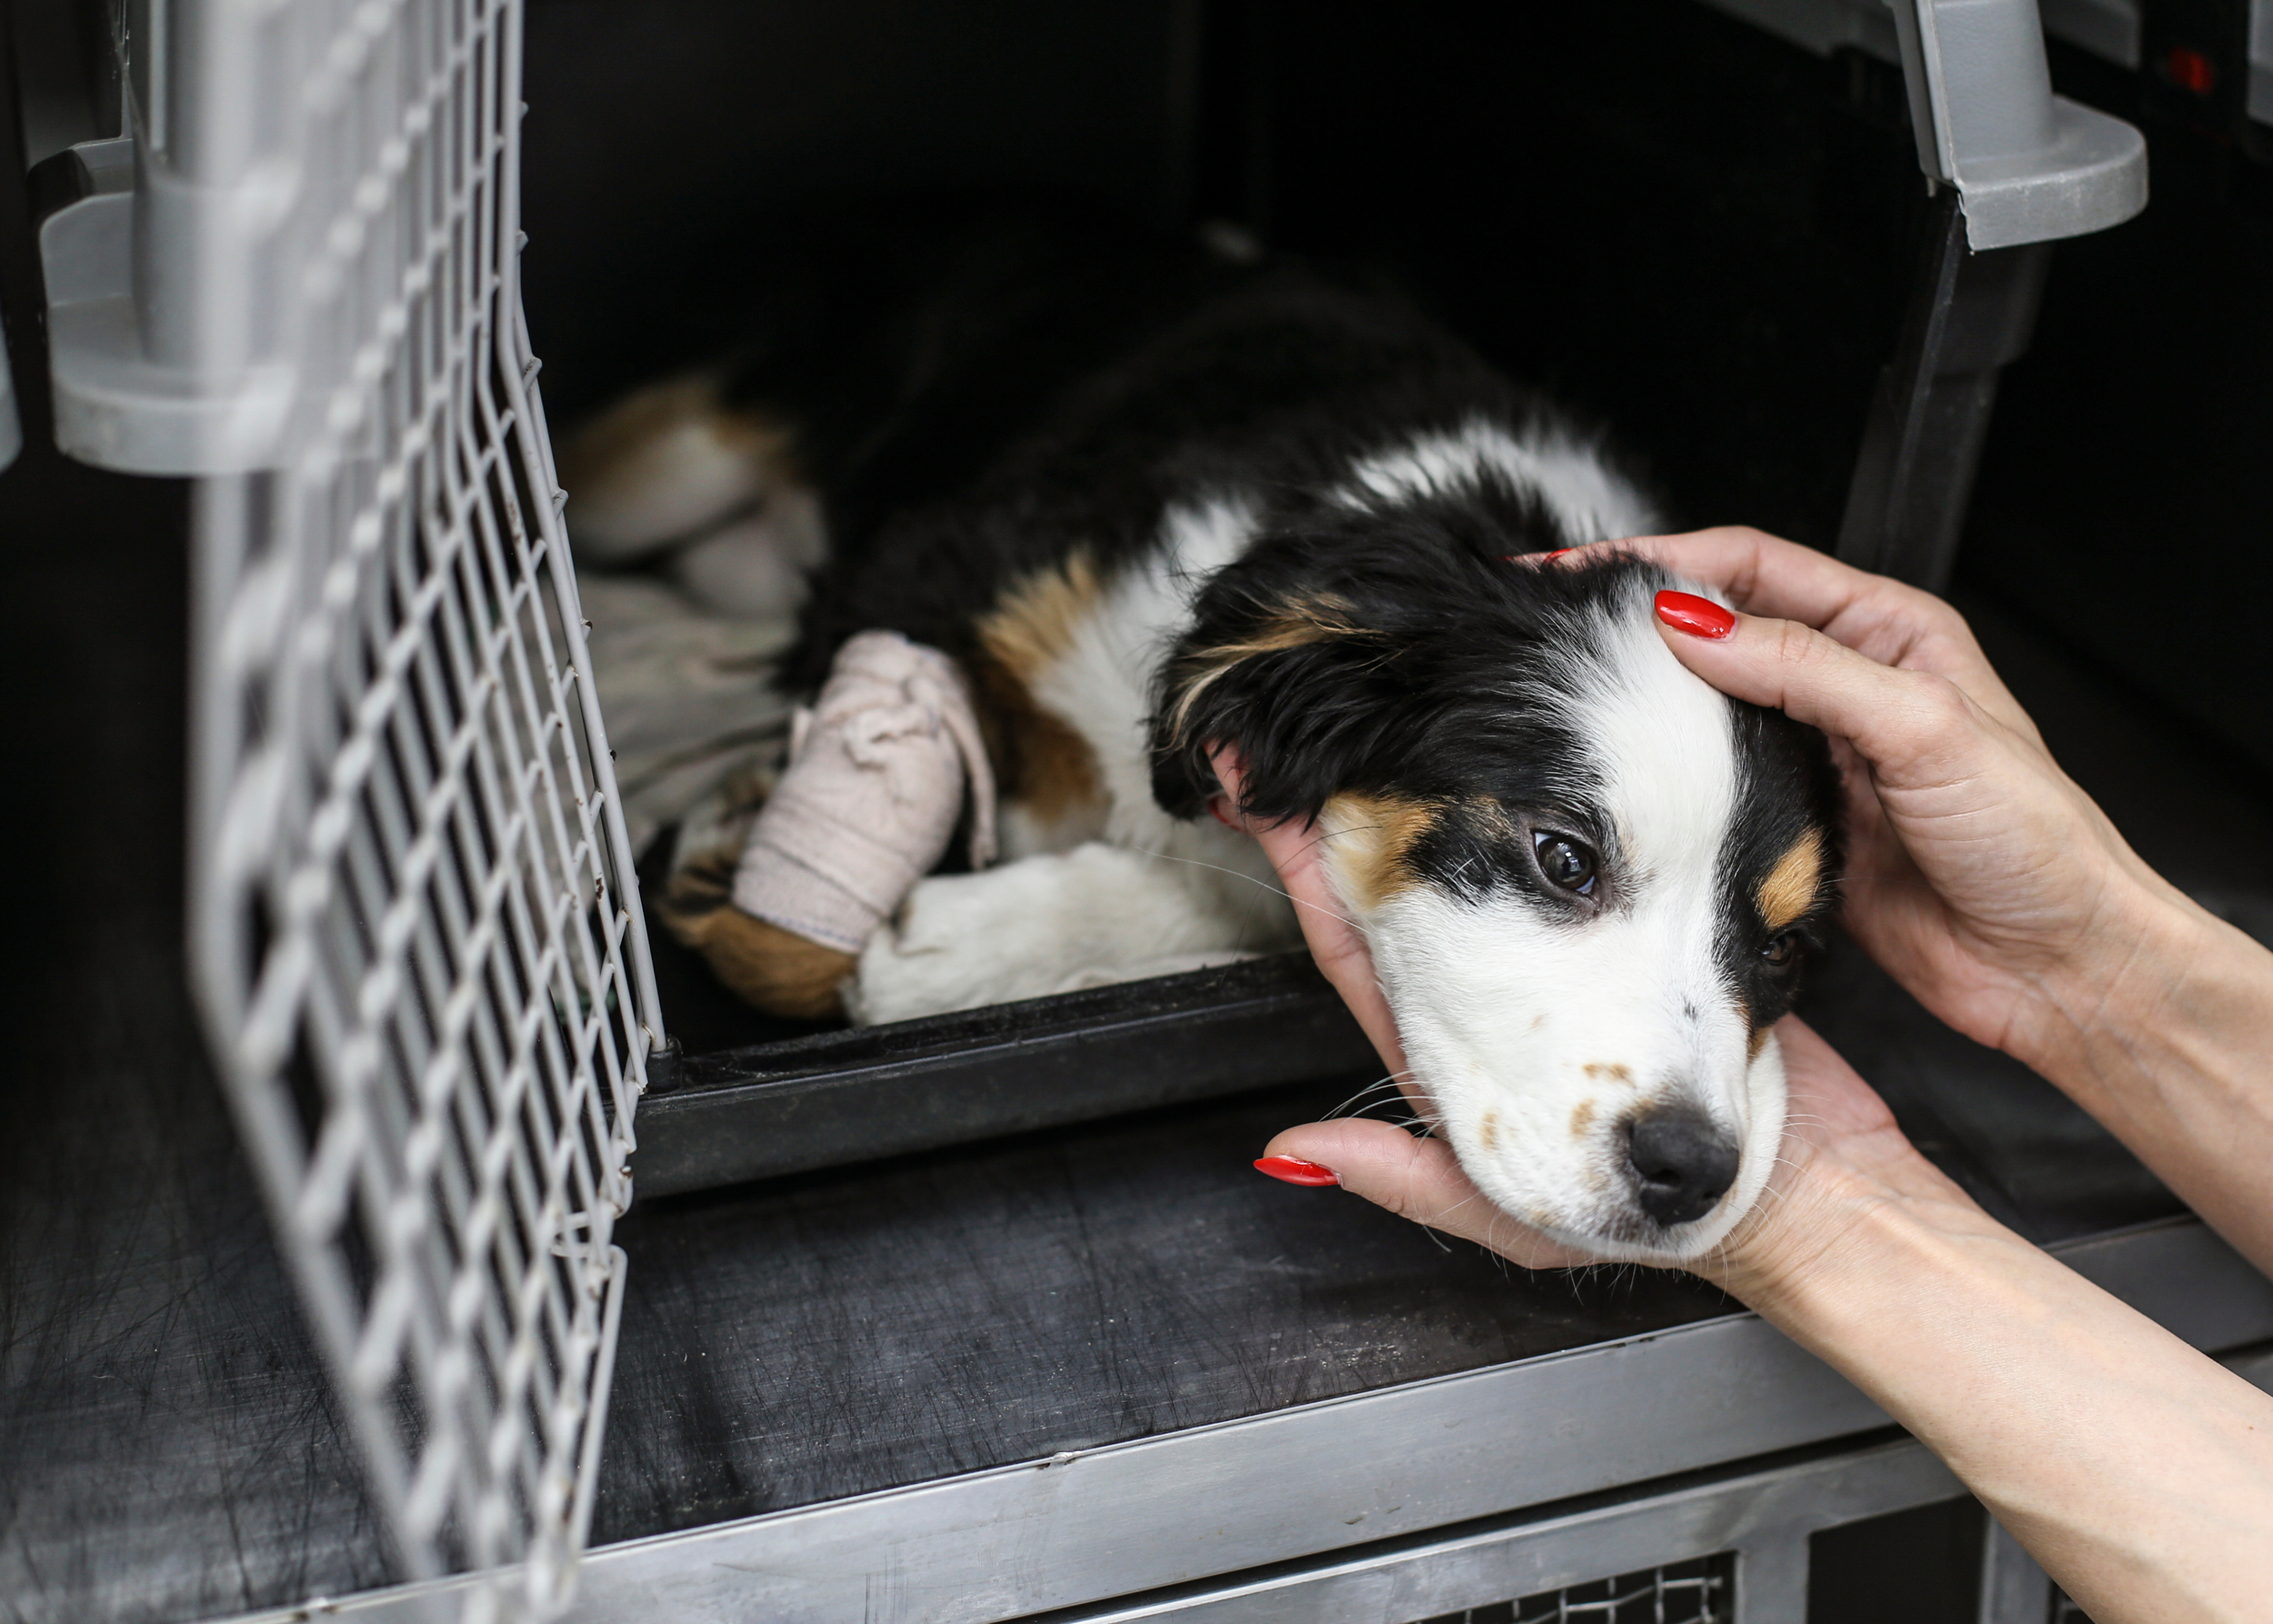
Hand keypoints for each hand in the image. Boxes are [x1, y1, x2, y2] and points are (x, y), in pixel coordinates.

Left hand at [1209, 746, 1957, 1290]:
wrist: (1816, 1187)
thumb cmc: (1677, 1218)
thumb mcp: (1526, 1222)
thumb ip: (1409, 1183)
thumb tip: (1292, 1149)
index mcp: (1465, 1042)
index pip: (1360, 945)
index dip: (1310, 877)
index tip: (1263, 804)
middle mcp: (1515, 981)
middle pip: (1409, 876)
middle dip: (1351, 803)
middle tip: (1289, 733)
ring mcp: (1582, 940)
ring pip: (1502, 843)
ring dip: (1434, 774)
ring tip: (1378, 710)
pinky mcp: (1655, 908)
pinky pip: (1600, 834)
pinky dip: (1566, 787)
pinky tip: (1525, 726)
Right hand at [1621, 528, 2184, 1073]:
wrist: (2055, 965)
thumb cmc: (2033, 842)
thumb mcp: (1924, 729)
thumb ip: (1807, 669)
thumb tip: (1696, 626)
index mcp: (1889, 632)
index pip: (1754, 567)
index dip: (1663, 563)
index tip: (1585, 574)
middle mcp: (1847, 685)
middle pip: (1720, 631)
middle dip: (1637, 625)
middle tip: (1555, 632)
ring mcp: (1815, 757)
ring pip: (1707, 712)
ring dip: (1647, 705)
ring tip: (1573, 697)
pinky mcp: (1791, 825)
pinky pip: (1714, 791)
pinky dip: (1671, 784)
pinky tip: (1631, 781)